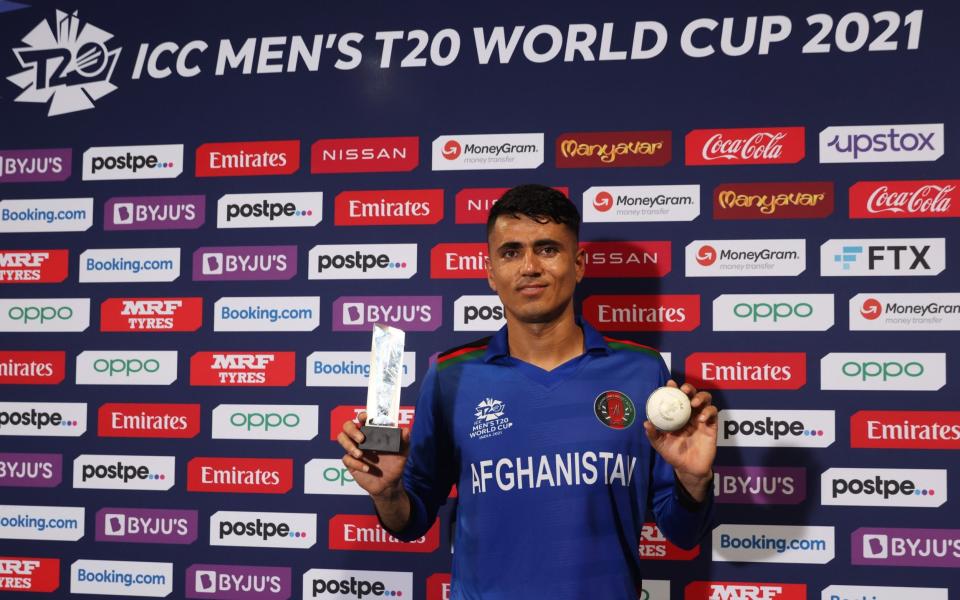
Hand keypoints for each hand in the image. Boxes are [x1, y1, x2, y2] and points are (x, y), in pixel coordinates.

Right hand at [337, 411, 409, 498]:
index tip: (364, 418)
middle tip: (361, 439)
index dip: (361, 416)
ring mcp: (354, 450)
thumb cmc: (395, 465)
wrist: (389, 484)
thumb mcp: (403, 453)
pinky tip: (367, 468)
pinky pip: (346, 459)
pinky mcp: (351, 463)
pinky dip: (356, 463)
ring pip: (342, 439)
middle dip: (352, 430)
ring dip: (349, 445)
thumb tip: (406, 430)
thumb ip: (405, 442)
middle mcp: (361, 439)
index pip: (362, 419)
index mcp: (373, 433)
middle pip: (347, 426)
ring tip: (360, 454)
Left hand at [643, 380, 717, 500]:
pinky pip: (713, 413)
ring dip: (701, 397)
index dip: (673, 388)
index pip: (676, 397)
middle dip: (689, 388)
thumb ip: (653, 434)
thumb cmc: (673, 454)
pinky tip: (700, 419)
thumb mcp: (660, 444)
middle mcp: (690, 413)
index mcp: (677, 414)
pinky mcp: (712, 426)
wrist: (688, 469)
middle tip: (684, 390)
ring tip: (693, 404)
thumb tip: (646, 423)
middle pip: (692, 393)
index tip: (669, 384)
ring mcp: (701, 418)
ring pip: (706, 399)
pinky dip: (708, 412)